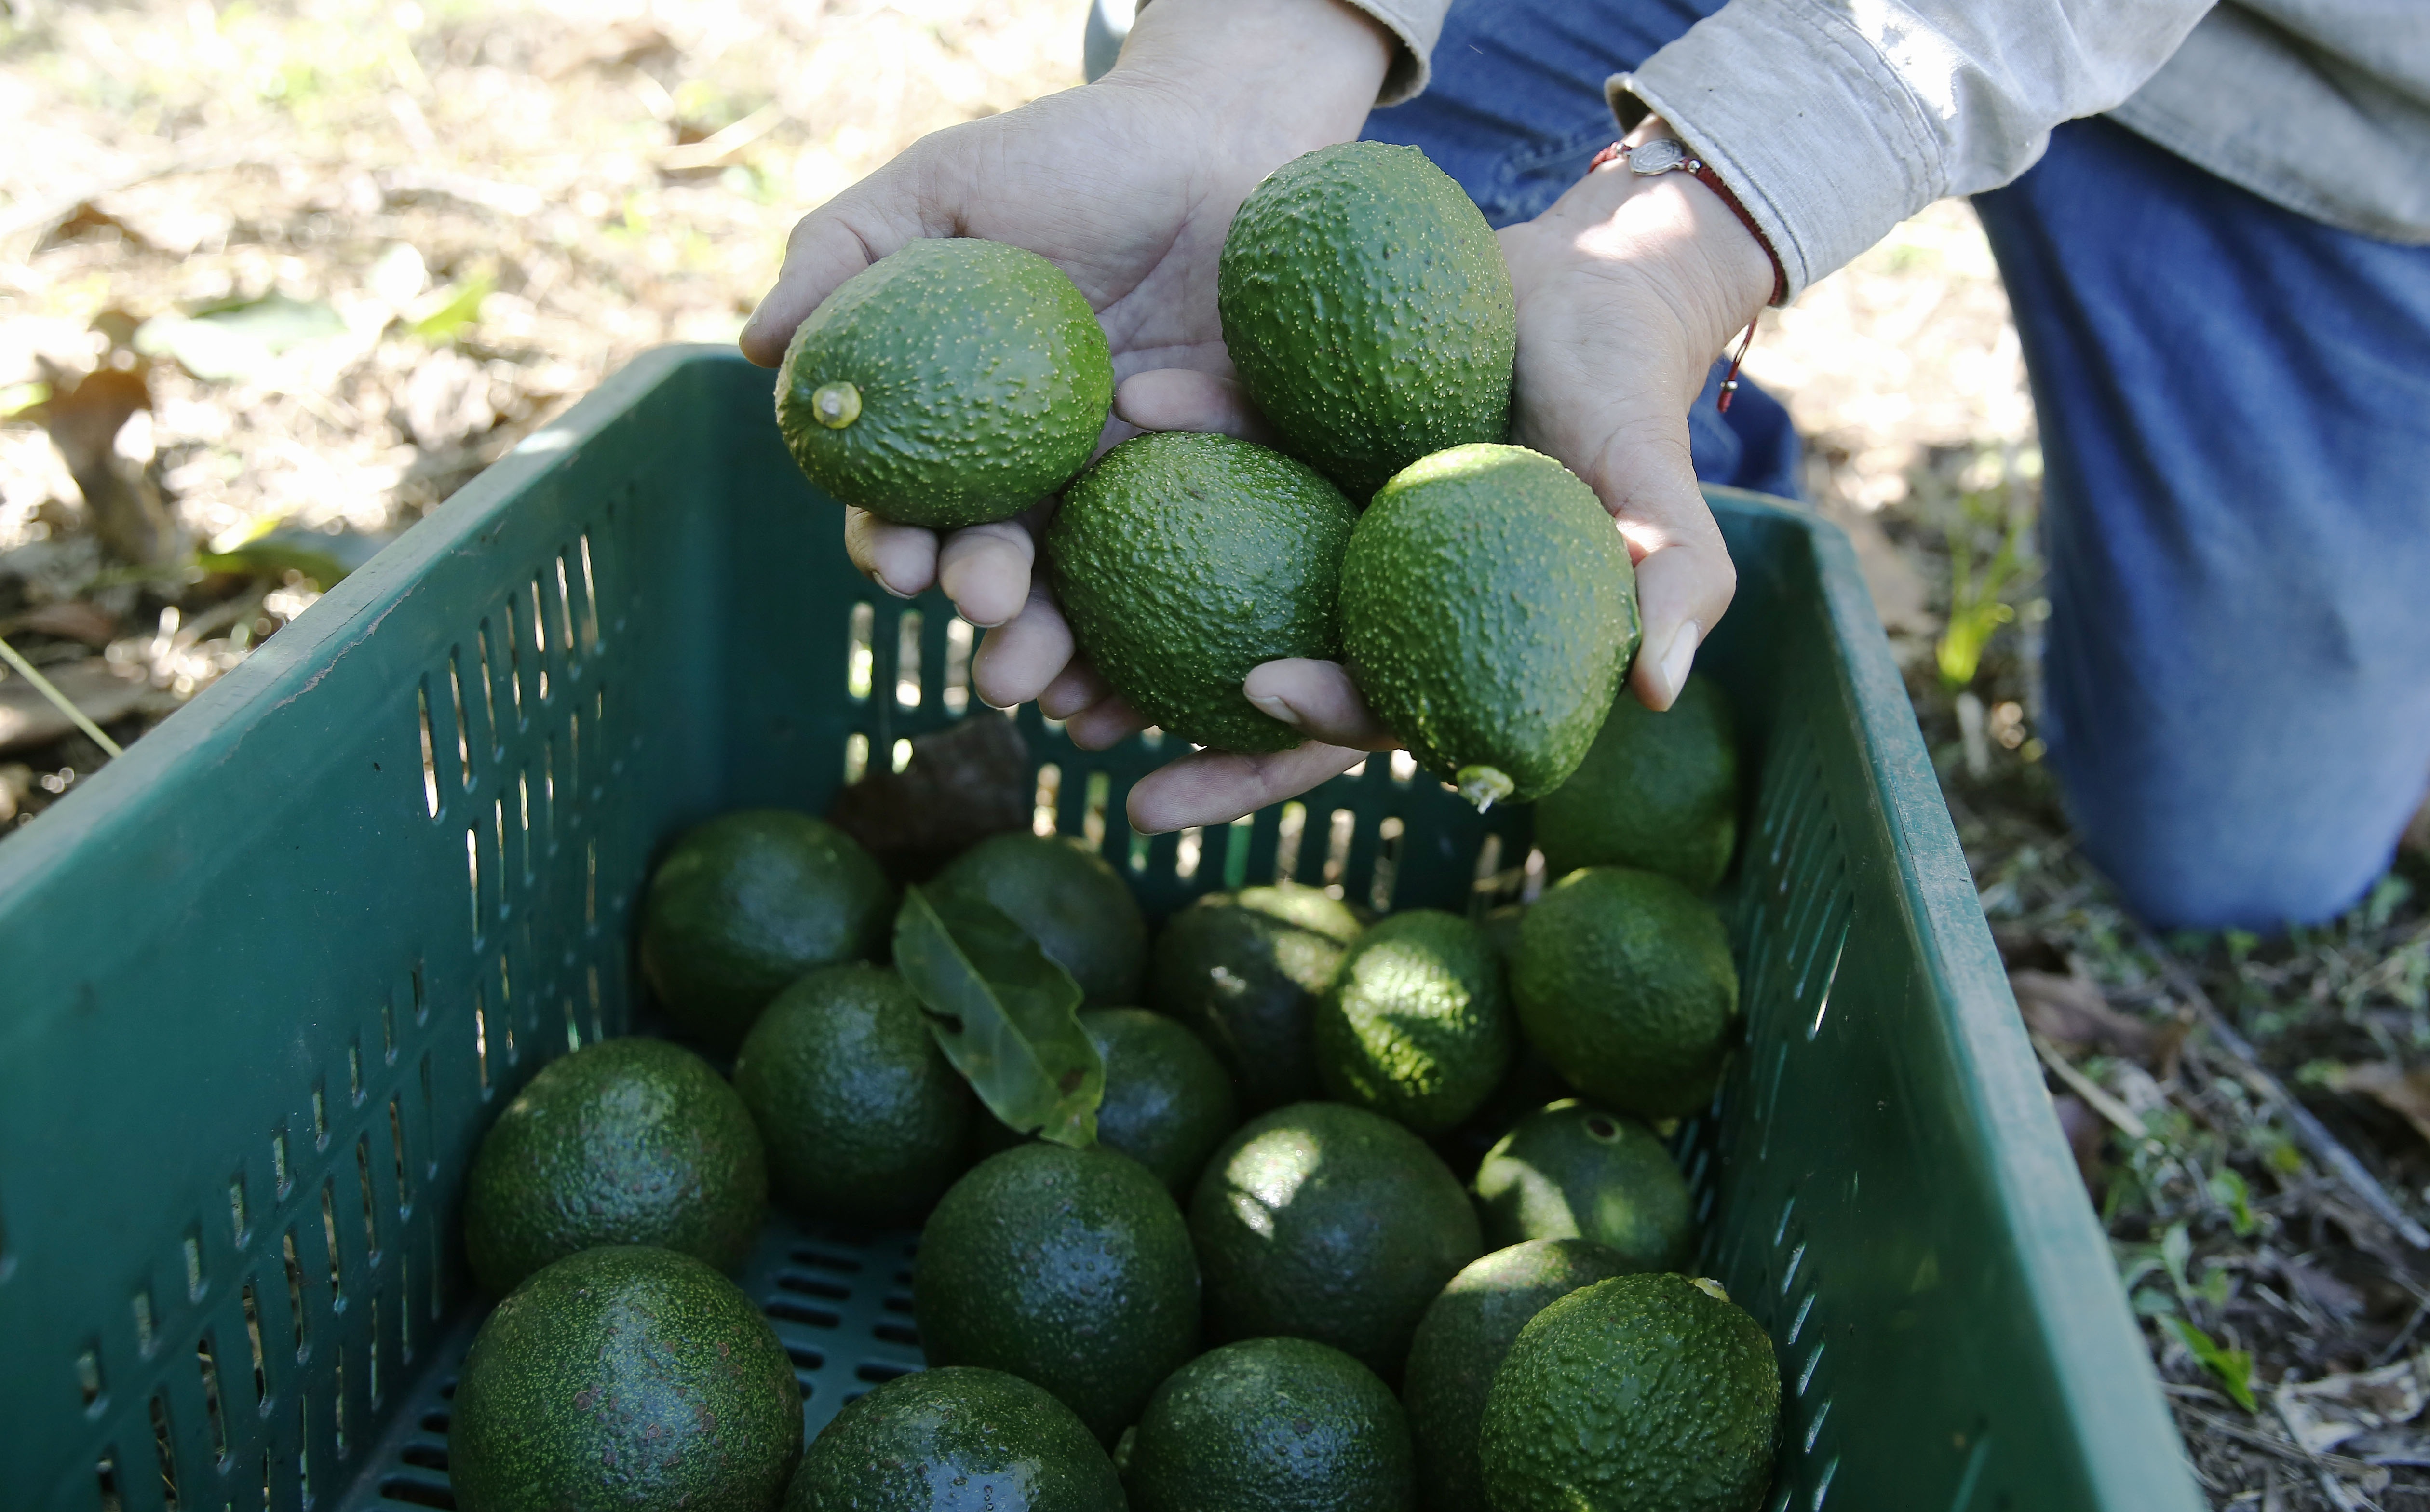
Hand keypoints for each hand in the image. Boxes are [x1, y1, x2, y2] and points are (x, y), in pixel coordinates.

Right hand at [740, 0, 1393, 717]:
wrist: (1225, 137)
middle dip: (987, 609)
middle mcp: (1051, 480)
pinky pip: (1204, 573)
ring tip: (1050, 688)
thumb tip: (760, 350)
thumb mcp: (943, 188)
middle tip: (989, 615)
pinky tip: (1145, 691)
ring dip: (1064, 655)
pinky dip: (1167, 643)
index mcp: (972, 425)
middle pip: (1004, 572)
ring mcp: (1141, 496)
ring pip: (1095, 601)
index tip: (897, 559)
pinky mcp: (1237, 494)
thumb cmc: (1071, 157)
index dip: (896, 541)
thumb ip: (842, 254)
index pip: (917, 506)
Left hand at [1110, 120, 1776, 831]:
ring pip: (1207, 585)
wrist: (1582, 287)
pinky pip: (1213, 463)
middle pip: (1257, 680)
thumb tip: (1665, 691)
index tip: (1251, 686)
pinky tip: (1094, 446)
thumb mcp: (1655, 485)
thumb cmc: (1627, 399)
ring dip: (1119, 616)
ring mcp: (1313, 530)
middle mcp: (1361, 599)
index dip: (1313, 717)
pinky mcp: (1283, 452)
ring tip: (1031, 628)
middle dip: (1172, 723)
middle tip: (1079, 734)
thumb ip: (1672, 578)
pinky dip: (1160, 454)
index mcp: (1438, 637)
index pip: (1371, 707)